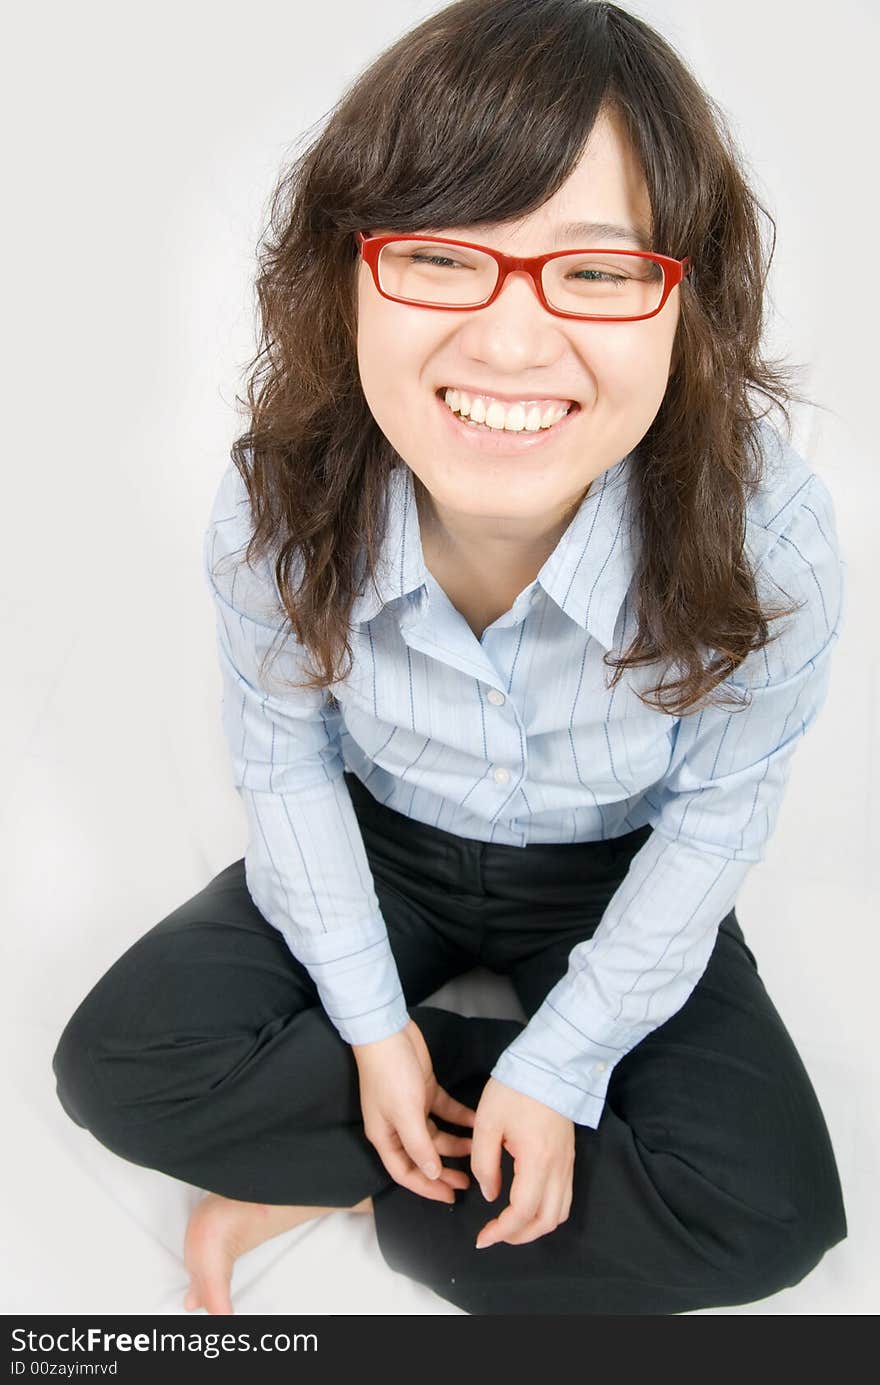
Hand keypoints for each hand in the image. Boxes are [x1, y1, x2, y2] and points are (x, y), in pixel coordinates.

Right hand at [352, 1018, 476, 1204]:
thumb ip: (419, 1146)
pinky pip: (445, 1111)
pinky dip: (459, 1118)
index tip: (449, 1196)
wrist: (387, 1033)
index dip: (427, 1187)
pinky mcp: (425, 1090)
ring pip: (436, 1135)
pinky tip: (475, 1122)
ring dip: (455, 1144)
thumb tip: (432, 1173)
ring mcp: (412, 1108)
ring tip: (477, 1151)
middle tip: (467, 1182)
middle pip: (423, 1157)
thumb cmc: (390, 1074)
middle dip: (444, 1171)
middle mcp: (397, 1126)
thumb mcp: (405, 1113)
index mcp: (385, 1137)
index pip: (406, 1173)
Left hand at [470, 1077, 574, 1248]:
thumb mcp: (487, 1123)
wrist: (549, 1064)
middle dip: (519, 1236)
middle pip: (546, 1221)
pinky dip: (546, 1211)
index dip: (501, 1231)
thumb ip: (484, 1163)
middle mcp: (558, 1168)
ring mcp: (568, 1163)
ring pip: (559, 1213)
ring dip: (535, 1226)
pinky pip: (564, 1197)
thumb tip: (490, 1193)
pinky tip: (527, 1204)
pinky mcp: (569, 1157)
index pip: (522, 1212)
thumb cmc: (514, 1090)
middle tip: (494, 1234)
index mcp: (537, 1160)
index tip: (482, 1237)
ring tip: (510, 1225)